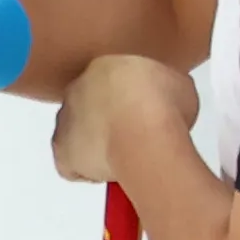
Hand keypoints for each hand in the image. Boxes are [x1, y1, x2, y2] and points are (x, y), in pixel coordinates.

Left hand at [51, 53, 188, 188]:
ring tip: (125, 153)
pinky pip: (70, 165)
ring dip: (96, 145)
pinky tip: (110, 172)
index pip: (107, 83)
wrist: (142, 132)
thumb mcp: (178, 84)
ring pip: (77, 135)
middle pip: (89, 107)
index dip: (126, 101)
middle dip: (108, 121)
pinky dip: (88, 173)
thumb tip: (166, 98)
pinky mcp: (61, 151)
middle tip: (133, 134)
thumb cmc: (163, 107)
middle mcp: (76, 90)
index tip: (141, 113)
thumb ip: (163, 87)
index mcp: (103, 67)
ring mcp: (65, 121)